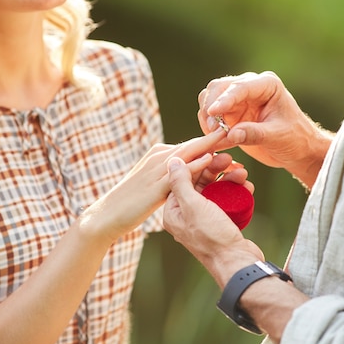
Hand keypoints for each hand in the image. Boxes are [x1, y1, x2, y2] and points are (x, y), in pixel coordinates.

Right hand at [82, 129, 231, 241]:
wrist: (108, 215)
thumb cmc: (131, 201)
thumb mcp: (154, 184)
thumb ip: (171, 176)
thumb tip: (185, 172)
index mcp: (160, 155)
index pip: (190, 146)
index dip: (210, 141)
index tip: (229, 135)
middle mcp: (159, 157)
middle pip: (192, 146)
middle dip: (214, 139)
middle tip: (235, 129)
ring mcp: (157, 169)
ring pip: (188, 155)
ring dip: (210, 147)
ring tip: (229, 137)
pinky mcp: (156, 185)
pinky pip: (180, 172)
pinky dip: (195, 164)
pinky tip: (209, 158)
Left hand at [163, 156, 263, 287]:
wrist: (238, 263)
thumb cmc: (213, 238)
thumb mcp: (193, 206)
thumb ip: (180, 182)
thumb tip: (172, 160)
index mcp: (174, 213)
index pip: (182, 179)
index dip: (197, 164)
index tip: (212, 153)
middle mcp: (187, 216)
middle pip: (200, 183)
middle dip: (216, 170)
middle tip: (231, 160)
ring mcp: (205, 220)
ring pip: (216, 190)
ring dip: (229, 179)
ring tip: (243, 173)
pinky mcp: (221, 223)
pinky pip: (227, 201)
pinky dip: (237, 192)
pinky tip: (247, 186)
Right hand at [198, 71, 332, 187]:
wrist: (298, 150)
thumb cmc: (295, 139)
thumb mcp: (277, 137)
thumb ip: (254, 134)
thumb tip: (230, 134)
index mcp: (266, 85)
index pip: (240, 88)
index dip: (224, 99)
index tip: (213, 112)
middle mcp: (249, 87)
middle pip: (218, 88)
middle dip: (211, 108)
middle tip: (213, 130)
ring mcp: (238, 100)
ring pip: (209, 99)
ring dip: (207, 118)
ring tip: (214, 138)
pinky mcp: (230, 114)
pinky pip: (211, 117)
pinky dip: (208, 128)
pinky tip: (215, 143)